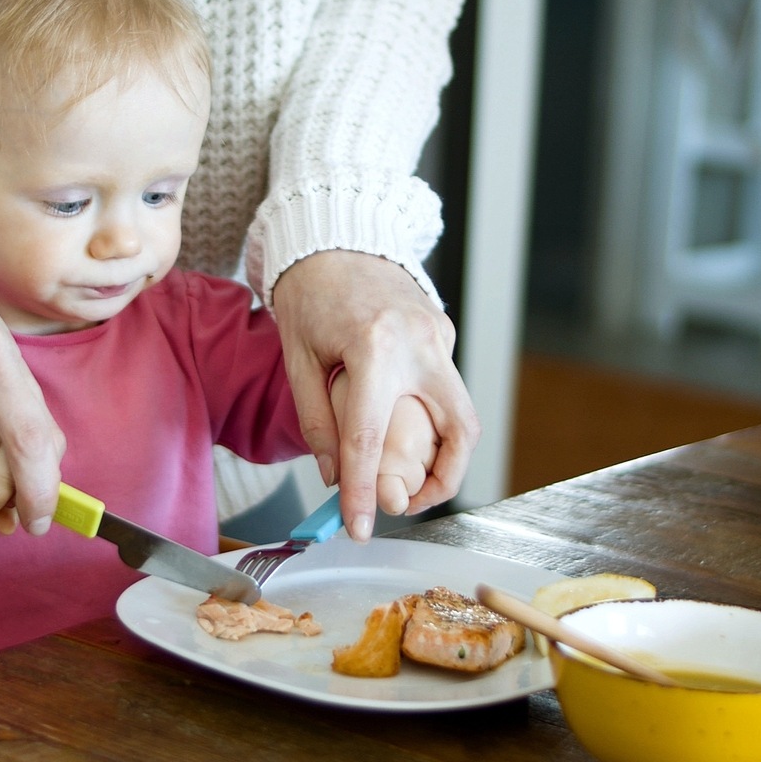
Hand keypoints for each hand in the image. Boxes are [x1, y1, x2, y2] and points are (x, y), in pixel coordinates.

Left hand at [271, 250, 478, 539]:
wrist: (335, 234)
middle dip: (442, 481)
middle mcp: (420, 343)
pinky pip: (447, 388)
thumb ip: (318, 420)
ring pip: (462, 414)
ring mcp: (440, 335)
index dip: (364, 492)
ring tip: (405, 475)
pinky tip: (400, 425)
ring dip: (443, 454)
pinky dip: (430, 418)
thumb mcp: (298, 358)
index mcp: (375, 348)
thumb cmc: (309, 292)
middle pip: (458, 432)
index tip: (359, 527)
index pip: (371, 440)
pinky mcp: (444, 332)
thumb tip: (335, 476)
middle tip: (407, 505)